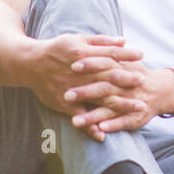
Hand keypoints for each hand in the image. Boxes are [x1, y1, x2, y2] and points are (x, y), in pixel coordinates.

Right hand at [26, 34, 144, 140]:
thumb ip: (102, 41)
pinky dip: (90, 127)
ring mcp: (75, 89)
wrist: (29, 64)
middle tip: (144, 83)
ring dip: (121, 104)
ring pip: (101, 98)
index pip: (110, 54)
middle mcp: (82, 73)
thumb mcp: (78, 39)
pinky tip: (103, 135)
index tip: (142, 56)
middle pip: (109, 77)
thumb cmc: (57, 49)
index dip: (126, 56)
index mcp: (84, 54)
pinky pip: (80, 116)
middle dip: (128, 80)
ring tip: (139, 108)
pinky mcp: (65, 103)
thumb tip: (124, 41)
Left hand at [63, 63, 173, 136]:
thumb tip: (92, 42)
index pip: (105, 64)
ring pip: (110, 109)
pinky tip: (99, 130)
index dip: (91, 64)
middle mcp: (126, 86)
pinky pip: (123, 122)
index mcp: (123, 70)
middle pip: (104, 88)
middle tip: (66, 95)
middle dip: (86, 92)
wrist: (162, 91)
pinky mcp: (134, 117)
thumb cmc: (137, 74)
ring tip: (75, 121)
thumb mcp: (128, 61)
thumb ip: (113, 53)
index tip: (73, 66)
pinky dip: (112, 126)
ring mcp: (131, 102)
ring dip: (93, 116)